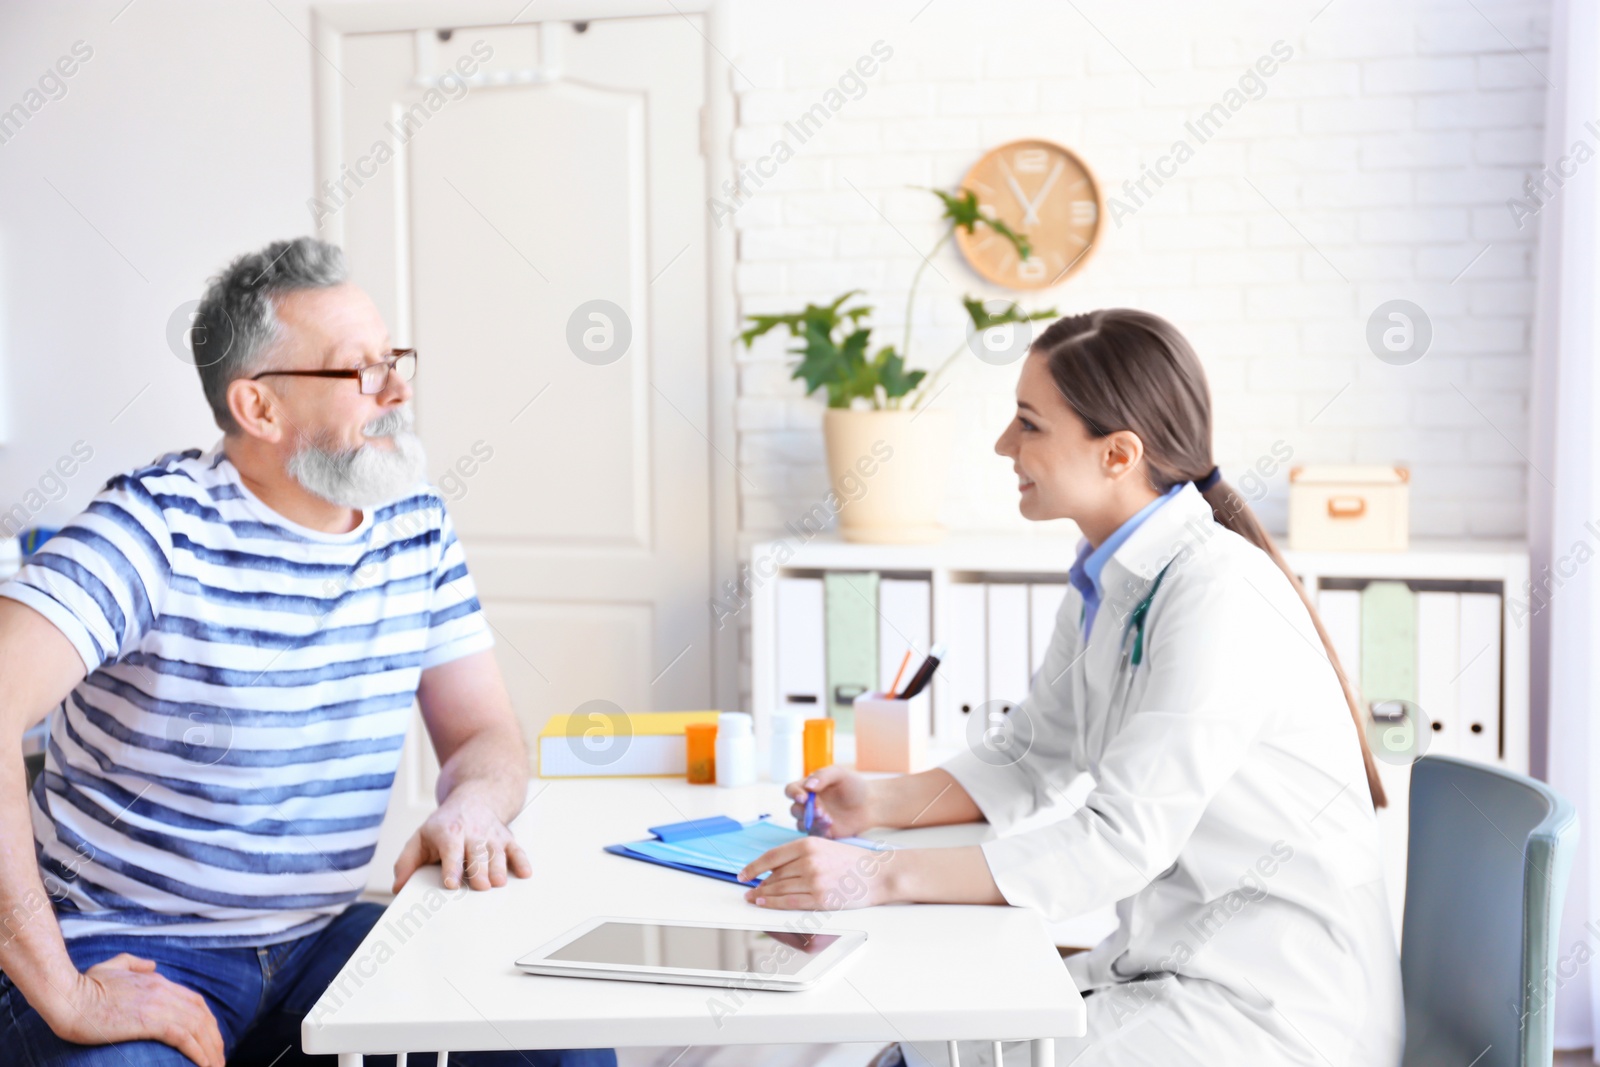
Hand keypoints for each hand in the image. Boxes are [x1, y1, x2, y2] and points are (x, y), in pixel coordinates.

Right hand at [44, 953, 224, 1066]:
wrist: (68, 997)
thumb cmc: (83, 985)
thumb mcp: (112, 967)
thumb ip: (135, 964)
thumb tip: (152, 965)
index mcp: (157, 981)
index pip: (194, 1001)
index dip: (207, 1021)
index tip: (211, 1038)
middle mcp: (163, 991)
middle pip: (202, 1016)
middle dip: (214, 1039)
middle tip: (219, 1058)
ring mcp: (158, 1004)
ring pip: (197, 1028)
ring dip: (211, 1050)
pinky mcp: (150, 1021)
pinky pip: (184, 1037)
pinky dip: (198, 1052)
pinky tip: (204, 1065)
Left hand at [392, 788, 532, 891]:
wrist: (474, 799)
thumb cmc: (445, 825)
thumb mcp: (420, 837)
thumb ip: (406, 862)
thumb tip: (398, 887)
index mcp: (448, 832)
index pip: (450, 850)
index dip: (451, 867)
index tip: (451, 883)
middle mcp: (472, 832)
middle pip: (477, 853)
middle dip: (479, 869)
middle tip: (480, 886)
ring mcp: (492, 835)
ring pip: (497, 852)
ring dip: (499, 867)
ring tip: (499, 883)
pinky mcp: (507, 839)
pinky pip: (517, 850)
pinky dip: (522, 861)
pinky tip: (525, 873)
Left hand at [739, 836, 891, 909]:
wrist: (876, 874)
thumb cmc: (851, 861)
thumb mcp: (823, 847)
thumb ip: (799, 855)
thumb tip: (773, 870)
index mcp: (808, 844)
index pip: (771, 857)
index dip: (753, 867)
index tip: (743, 874)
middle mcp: (808, 861)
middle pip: (774, 875)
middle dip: (759, 884)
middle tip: (749, 889)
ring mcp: (813, 881)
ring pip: (779, 889)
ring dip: (763, 895)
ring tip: (753, 897)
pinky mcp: (820, 898)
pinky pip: (789, 902)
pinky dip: (773, 903)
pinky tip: (763, 902)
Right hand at [783, 766, 875, 838]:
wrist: (869, 804)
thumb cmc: (854, 785)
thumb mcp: (840, 773)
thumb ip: (823, 776)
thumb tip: (808, 786)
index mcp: (808, 787)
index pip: (791, 790)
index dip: (794, 794)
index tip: (804, 797)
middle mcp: (808, 803)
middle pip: (794, 809)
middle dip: (805, 811)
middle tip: (821, 811)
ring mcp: (814, 819)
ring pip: (801, 824)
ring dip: (812, 822)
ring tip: (828, 819)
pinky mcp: (821, 831)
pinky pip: (813, 834)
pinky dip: (819, 831)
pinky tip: (830, 825)